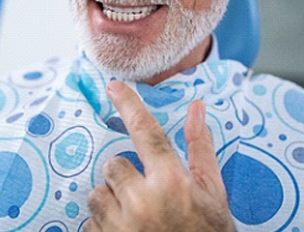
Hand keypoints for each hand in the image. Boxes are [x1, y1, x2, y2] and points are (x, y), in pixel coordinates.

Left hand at [85, 81, 234, 231]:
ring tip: (137, 220)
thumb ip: (201, 148)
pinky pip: (91, 222)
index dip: (129, 104)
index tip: (114, 86)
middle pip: (113, 165)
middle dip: (125, 177)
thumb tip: (196, 107)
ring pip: (97, 193)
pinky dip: (104, 226)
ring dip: (112, 202)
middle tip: (145, 196)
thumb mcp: (213, 194)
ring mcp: (121, 225)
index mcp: (172, 183)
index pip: (147, 131)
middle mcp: (144, 201)